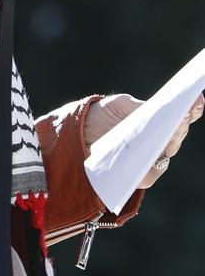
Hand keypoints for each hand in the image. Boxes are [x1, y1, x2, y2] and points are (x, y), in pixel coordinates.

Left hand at [84, 92, 204, 188]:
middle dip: (179, 125)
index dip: (192, 108)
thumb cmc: (104, 116)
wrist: (82, 135)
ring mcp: (153, 159)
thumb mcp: (120, 106)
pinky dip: (152, 167)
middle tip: (179, 116)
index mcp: (160, 120)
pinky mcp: (141, 176)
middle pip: (177, 135)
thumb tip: (159, 109)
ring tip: (163, 136)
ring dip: (167, 146)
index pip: (182, 115)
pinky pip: (151, 174)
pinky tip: (150, 159)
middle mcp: (161, 141)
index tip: (196, 99)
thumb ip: (139, 108)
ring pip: (167, 154)